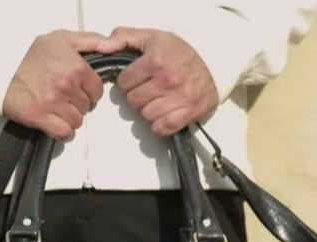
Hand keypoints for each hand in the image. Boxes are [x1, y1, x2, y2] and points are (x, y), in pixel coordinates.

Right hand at [3, 30, 105, 139]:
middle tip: (64, 98)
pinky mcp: (40, 117)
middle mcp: (66, 86)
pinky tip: (56, 124)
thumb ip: (90, 41)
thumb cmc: (29, 52)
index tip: (79, 90)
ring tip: (57, 109)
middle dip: (78, 104)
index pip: (97, 90)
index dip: (89, 92)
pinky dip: (62, 132)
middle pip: (87, 107)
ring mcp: (53, 103)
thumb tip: (110, 47)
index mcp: (75, 67)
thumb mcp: (63, 38)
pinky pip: (63, 133)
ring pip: (76, 121)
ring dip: (69, 118)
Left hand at [96, 28, 218, 135]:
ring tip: (157, 100)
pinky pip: (161, 129)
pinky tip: (163, 115)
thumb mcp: (152, 37)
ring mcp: (178, 98)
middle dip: (137, 96)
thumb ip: (124, 37)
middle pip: (134, 101)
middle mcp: (167, 79)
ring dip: (149, 111)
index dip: (127, 82)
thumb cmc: (179, 52)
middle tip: (148, 90)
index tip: (136, 79)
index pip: (124, 82)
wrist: (214, 63)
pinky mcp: (187, 113)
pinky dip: (159, 126)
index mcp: (156, 60)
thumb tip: (103, 47)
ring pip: (146, 116)